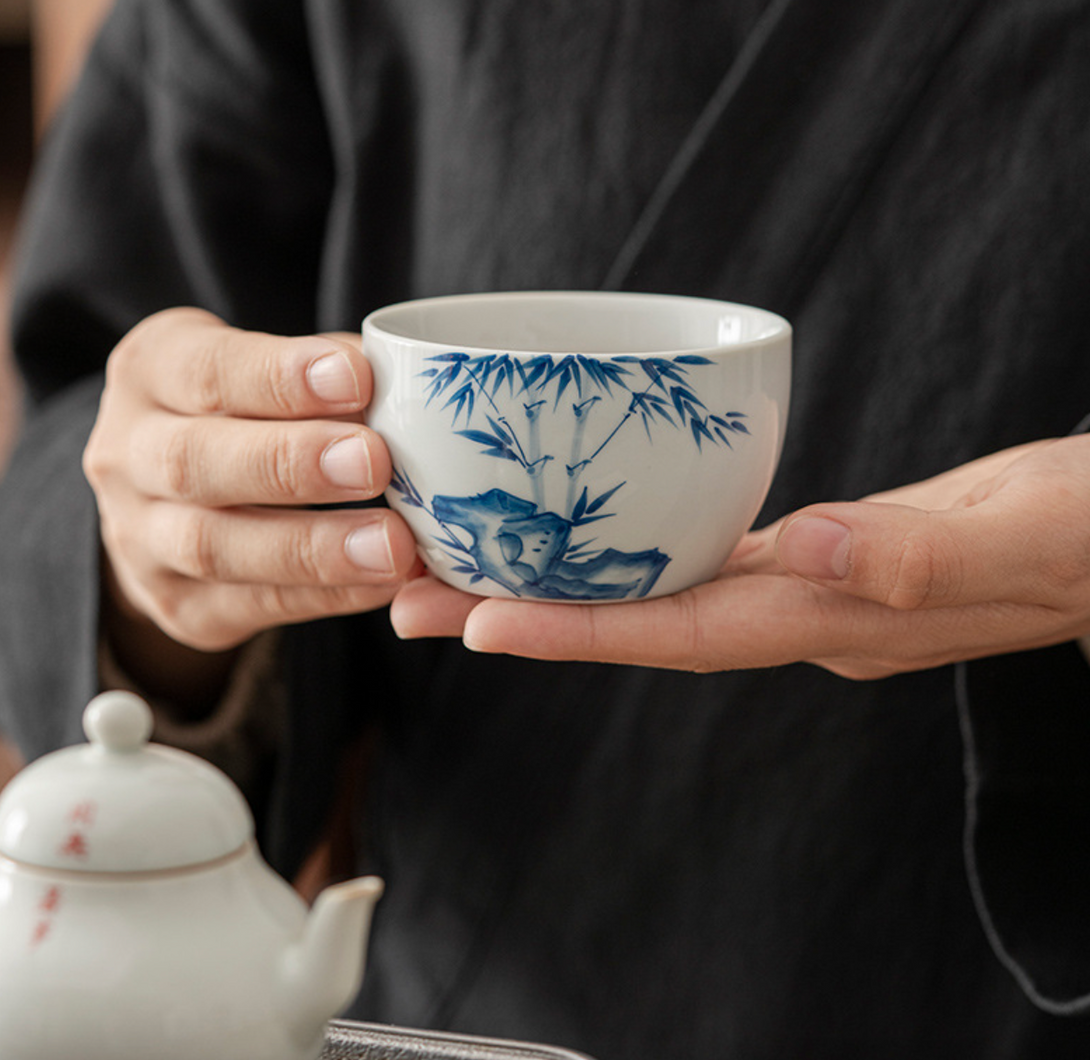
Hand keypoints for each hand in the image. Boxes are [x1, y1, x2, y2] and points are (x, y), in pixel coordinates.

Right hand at [84, 309, 418, 702]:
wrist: (167, 503)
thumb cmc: (243, 414)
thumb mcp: (266, 369)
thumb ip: (330, 372)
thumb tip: (407, 385)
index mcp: (150, 371)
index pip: (207, 370)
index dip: (281, 377)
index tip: (357, 377)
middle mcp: (126, 455)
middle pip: (195, 462)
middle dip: (292, 464)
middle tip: (373, 463)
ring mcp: (141, 539)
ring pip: (216, 547)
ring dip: (313, 548)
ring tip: (392, 545)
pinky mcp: (179, 606)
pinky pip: (254, 604)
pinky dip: (327, 595)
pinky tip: (384, 583)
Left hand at [390, 436, 1089, 677]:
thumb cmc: (1079, 535)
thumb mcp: (1022, 532)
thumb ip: (918, 549)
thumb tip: (808, 546)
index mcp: (834, 617)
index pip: (683, 629)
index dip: (581, 628)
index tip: (477, 619)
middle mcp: (799, 617)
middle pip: (640, 623)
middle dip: (529, 616)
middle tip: (412, 599)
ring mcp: (799, 594)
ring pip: (656, 594)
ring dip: (559, 585)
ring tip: (459, 567)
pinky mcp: (810, 563)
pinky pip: (695, 562)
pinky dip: (629, 554)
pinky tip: (584, 532)